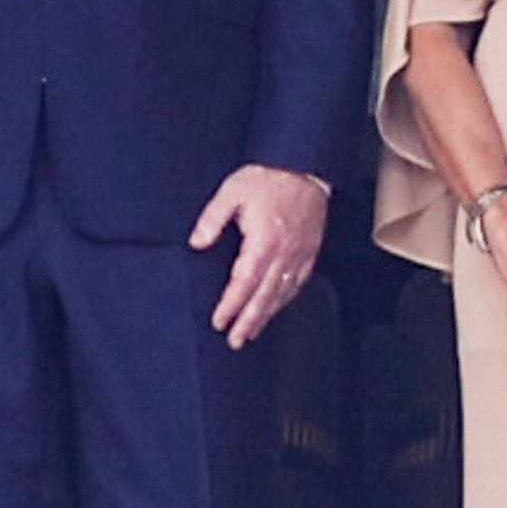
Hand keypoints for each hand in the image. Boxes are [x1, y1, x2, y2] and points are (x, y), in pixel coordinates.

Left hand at [192, 163, 327, 347]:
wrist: (305, 166)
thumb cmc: (268, 177)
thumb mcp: (232, 192)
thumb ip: (212, 219)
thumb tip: (196, 242)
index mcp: (263, 242)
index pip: (243, 284)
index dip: (231, 306)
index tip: (219, 322)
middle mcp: (284, 254)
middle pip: (264, 297)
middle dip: (248, 322)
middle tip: (235, 341)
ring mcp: (300, 255)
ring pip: (282, 294)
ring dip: (265, 316)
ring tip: (251, 332)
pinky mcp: (310, 252)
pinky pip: (298, 283)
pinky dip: (285, 300)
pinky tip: (275, 307)